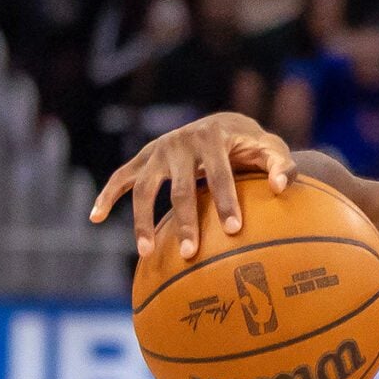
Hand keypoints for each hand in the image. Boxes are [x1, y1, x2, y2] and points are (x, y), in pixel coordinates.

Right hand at [89, 112, 296, 261]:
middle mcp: (179, 142)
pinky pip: (120, 178)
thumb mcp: (271, 148)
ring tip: (146, 252)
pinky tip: (95, 218)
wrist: (223, 125)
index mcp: (211, 138)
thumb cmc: (252, 145)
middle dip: (184, 221)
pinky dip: (107, 196)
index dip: (226, 201)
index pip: (219, 174)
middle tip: (191, 253)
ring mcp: (157, 151)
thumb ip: (282, 166)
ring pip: (144, 188)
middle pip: (179, 188)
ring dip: (142, 220)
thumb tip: (281, 188)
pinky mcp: (144, 160)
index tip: (234, 231)